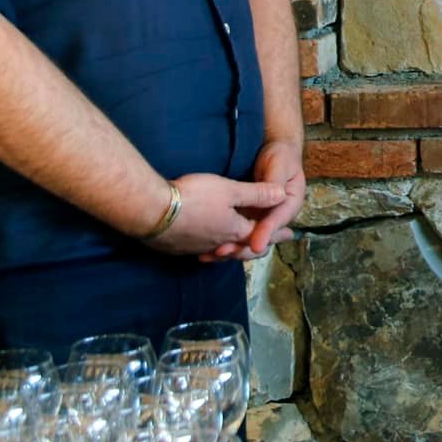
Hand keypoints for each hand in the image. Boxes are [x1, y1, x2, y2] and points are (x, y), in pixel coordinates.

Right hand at [144, 173, 289, 256]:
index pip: (261, 233)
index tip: (289, 235)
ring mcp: (197, 247)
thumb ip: (257, 194)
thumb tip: (282, 195)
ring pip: (222, 250)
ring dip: (234, 249)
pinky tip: (208, 246)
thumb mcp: (230, 190)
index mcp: (234, 230)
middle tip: (267, 246)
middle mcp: (218, 243)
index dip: (275, 232)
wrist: (151, 211)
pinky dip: (213, 249)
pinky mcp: (179, 247)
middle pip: (242, 247)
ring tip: (239, 248)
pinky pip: (203, 250)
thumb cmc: (194, 197)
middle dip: (256, 245)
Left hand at [200, 138, 305, 261]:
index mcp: (290, 204)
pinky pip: (239, 234)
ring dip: (233, 248)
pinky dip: (225, 241)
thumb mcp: (280, 165)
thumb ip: (275, 181)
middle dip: (244, 247)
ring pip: (249, 240)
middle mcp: (276, 216)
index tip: (255, 245)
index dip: (266, 233)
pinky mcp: (248, 218)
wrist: (274, 151)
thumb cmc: (280, 156)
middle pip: (263, 237)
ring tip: (213, 253)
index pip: (277, 221)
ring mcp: (262, 218)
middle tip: (224, 251)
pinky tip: (208, 250)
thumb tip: (277, 195)